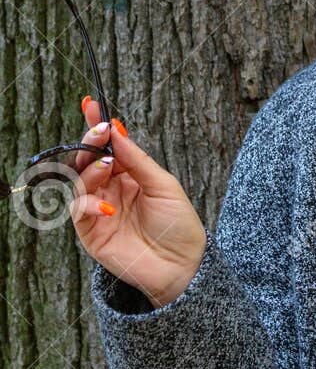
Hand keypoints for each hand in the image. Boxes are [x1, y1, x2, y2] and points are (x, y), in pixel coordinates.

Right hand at [69, 99, 206, 307]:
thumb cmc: (179, 225)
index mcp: (129, 176)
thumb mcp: (164, 186)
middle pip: (87, 161)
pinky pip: (78, 211)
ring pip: (79, 182)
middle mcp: (110, 190)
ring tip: (106, 164)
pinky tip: (106, 205)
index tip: (92, 103)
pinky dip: (88, 204)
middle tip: (100, 129)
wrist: (183, 265)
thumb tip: (117, 130)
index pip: (107, 147)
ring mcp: (98, 210)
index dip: (97, 126)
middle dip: (90, 141)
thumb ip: (138, 161)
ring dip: (90, 170)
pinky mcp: (90, 232)